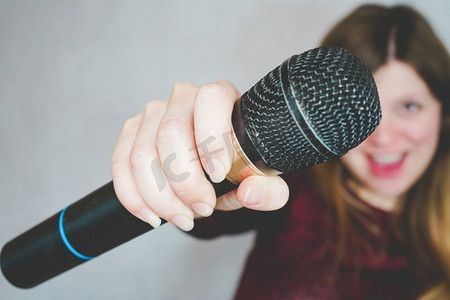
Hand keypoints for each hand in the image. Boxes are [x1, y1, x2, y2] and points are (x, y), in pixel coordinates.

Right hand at [111, 80, 288, 230]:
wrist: (217, 164)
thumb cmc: (240, 163)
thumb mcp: (262, 179)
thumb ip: (268, 190)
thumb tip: (248, 192)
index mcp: (220, 96)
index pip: (210, 100)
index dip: (211, 138)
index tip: (218, 175)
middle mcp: (183, 97)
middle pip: (170, 133)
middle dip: (185, 182)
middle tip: (203, 208)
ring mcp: (153, 113)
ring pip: (142, 154)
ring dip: (161, 197)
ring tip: (183, 218)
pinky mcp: (131, 132)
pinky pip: (120, 164)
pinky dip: (134, 197)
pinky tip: (152, 216)